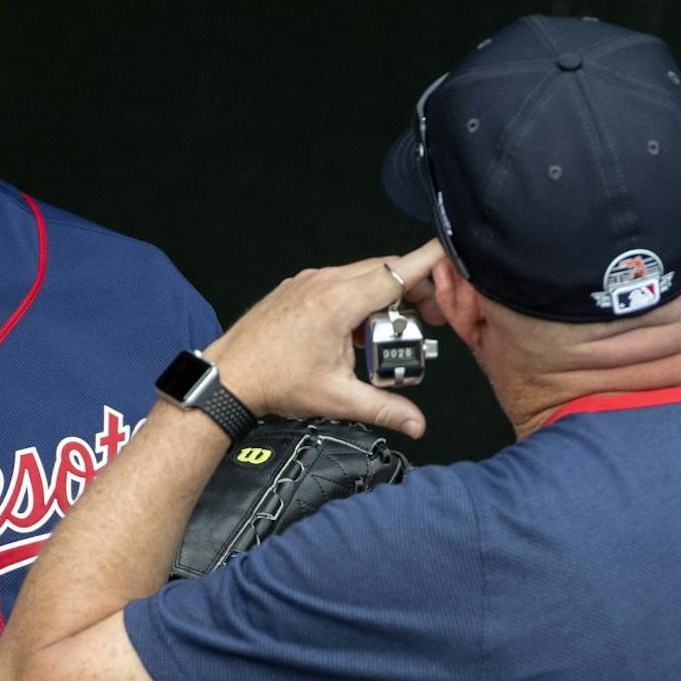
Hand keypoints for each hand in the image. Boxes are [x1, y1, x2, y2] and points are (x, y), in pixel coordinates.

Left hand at [205, 240, 445, 436]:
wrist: (229, 376)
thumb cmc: (272, 381)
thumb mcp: (337, 398)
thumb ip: (384, 408)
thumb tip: (415, 422)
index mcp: (338, 302)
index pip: (398, 272)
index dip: (430, 264)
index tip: (451, 257)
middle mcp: (324, 282)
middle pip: (386, 270)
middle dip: (414, 289)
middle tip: (428, 317)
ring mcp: (309, 281)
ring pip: (362, 275)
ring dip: (384, 295)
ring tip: (387, 331)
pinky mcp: (299, 286)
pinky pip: (339, 281)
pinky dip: (358, 296)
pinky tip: (356, 330)